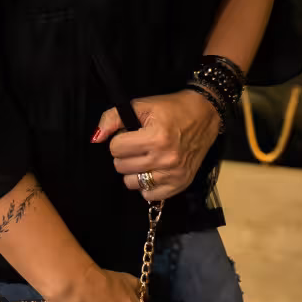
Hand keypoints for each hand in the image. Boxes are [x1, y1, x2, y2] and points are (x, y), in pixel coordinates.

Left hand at [93, 90, 220, 200]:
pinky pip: (150, 195)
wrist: (205, 115)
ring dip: (133, 171)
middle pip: (121, 166)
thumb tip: (96, 138)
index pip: (116, 148)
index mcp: (156, 137)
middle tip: (137, 144)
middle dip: (124, 154)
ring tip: (144, 157)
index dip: (119, 139)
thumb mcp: (141, 105)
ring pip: (132, 183)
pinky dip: (147, 186)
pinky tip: (152, 170)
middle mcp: (166, 159)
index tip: (129, 133)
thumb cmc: (171, 109)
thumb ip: (113, 118)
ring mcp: (174, 174)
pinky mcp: (181, 184)